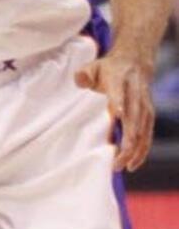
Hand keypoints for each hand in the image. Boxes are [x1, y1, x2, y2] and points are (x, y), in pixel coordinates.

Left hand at [75, 51, 154, 171]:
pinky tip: (132, 165)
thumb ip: (84, 74)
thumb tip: (80, 80)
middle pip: (134, 118)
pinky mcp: (149, 115)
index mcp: (120, 81)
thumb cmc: (108, 69)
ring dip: (134, 150)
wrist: (135, 61)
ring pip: (143, 130)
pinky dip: (141, 151)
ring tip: (121, 166)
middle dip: (128, 139)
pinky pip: (148, 135)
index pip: (119, 93)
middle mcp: (136, 94)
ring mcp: (145, 106)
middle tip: (116, 159)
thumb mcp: (93, 67)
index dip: (118, 103)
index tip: (117, 115)